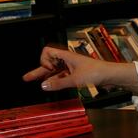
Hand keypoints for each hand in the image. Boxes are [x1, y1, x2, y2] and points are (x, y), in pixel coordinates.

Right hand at [22, 45, 137, 93]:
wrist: (110, 75)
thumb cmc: (96, 72)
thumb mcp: (74, 79)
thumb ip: (58, 83)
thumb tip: (43, 85)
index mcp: (66, 56)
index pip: (47, 52)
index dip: (44, 61)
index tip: (49, 70)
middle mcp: (67, 60)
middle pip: (49, 63)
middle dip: (38, 70)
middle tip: (26, 78)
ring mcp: (71, 67)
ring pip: (55, 71)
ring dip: (47, 77)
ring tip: (36, 84)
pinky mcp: (76, 74)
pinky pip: (62, 76)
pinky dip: (56, 81)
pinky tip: (51, 86)